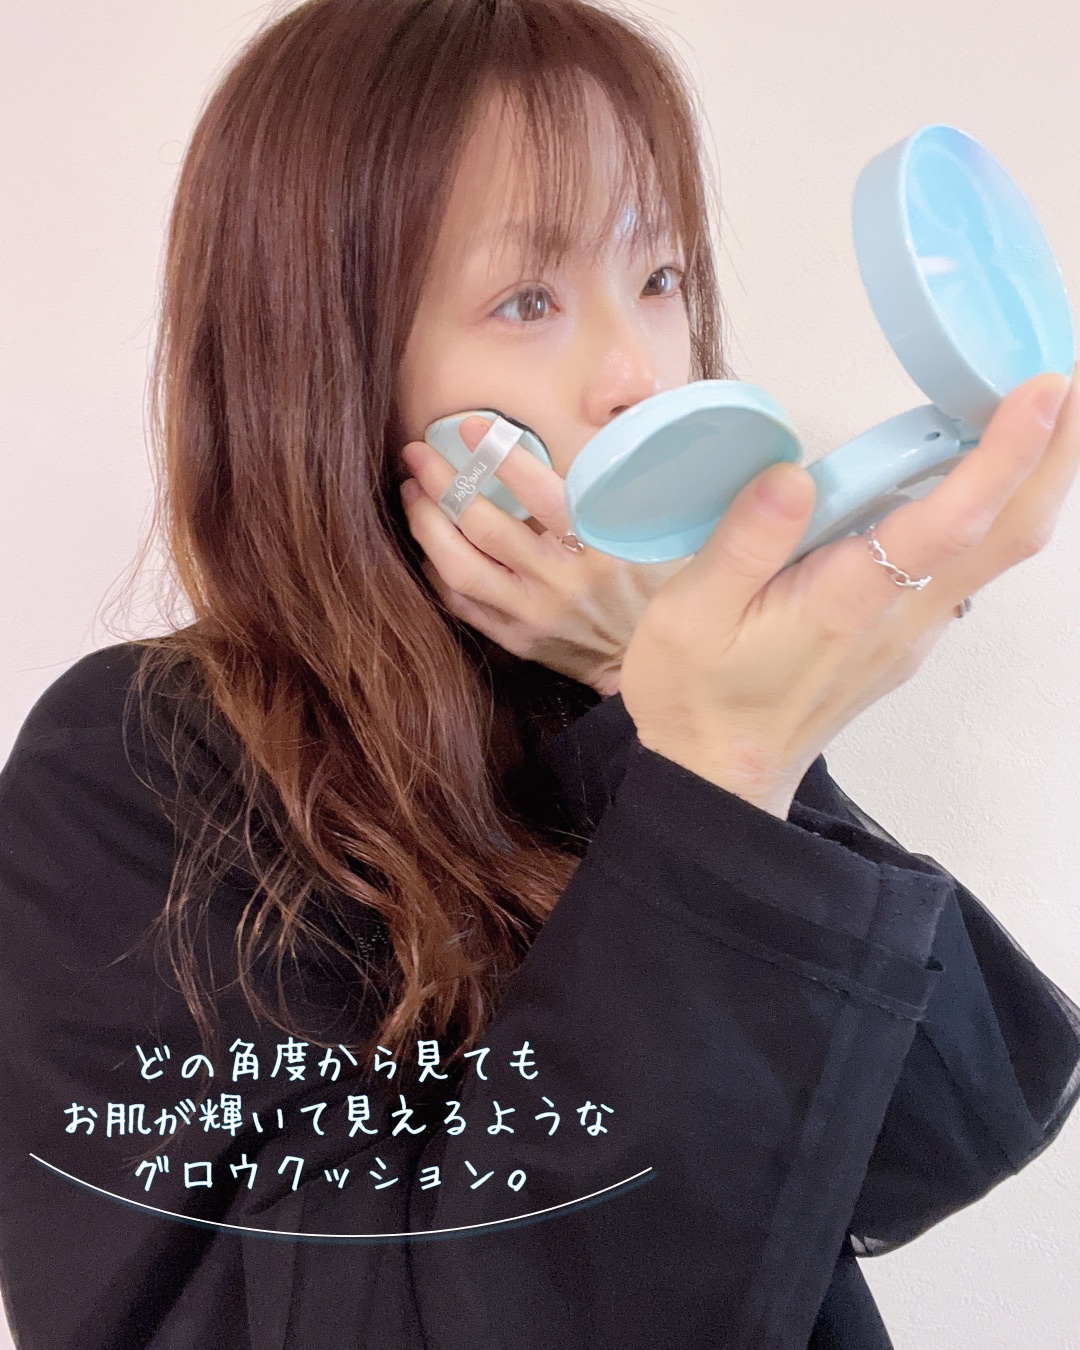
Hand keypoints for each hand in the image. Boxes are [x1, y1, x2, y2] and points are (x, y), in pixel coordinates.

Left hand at [398, 415, 689, 695]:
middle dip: (443, 483)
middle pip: (484, 526)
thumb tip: (572, 435)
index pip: (542, 494)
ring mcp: (533, 615)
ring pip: (461, 567)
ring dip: (427, 525)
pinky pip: (461, 603)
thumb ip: (607, 489)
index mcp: (600, 548)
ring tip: (412, 492)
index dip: (501, 455)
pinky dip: (437, 569)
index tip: (472, 425)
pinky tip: (427, 542)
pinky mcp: (517, 640)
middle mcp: (561, 583)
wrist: (654, 661)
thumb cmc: (652, 584)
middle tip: (418, 454)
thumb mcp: (647, 532)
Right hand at [618, 367, 1077, 817]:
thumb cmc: (698, 697)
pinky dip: (996, 505)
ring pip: (999, 547)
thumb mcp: (688, 618)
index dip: (1004, 454)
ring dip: (1037, 475)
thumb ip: (742, 544)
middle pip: (1011, 531)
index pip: (948, 522)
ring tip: (1045, 402)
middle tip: (1077, 373)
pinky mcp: (906, 635)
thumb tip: (793, 475)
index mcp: (848, 603)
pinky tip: (978, 465)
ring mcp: (913, 629)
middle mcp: (900, 616)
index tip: (1044, 387)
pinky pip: (968, 561)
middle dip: (1059, 452)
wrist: (719, 779)